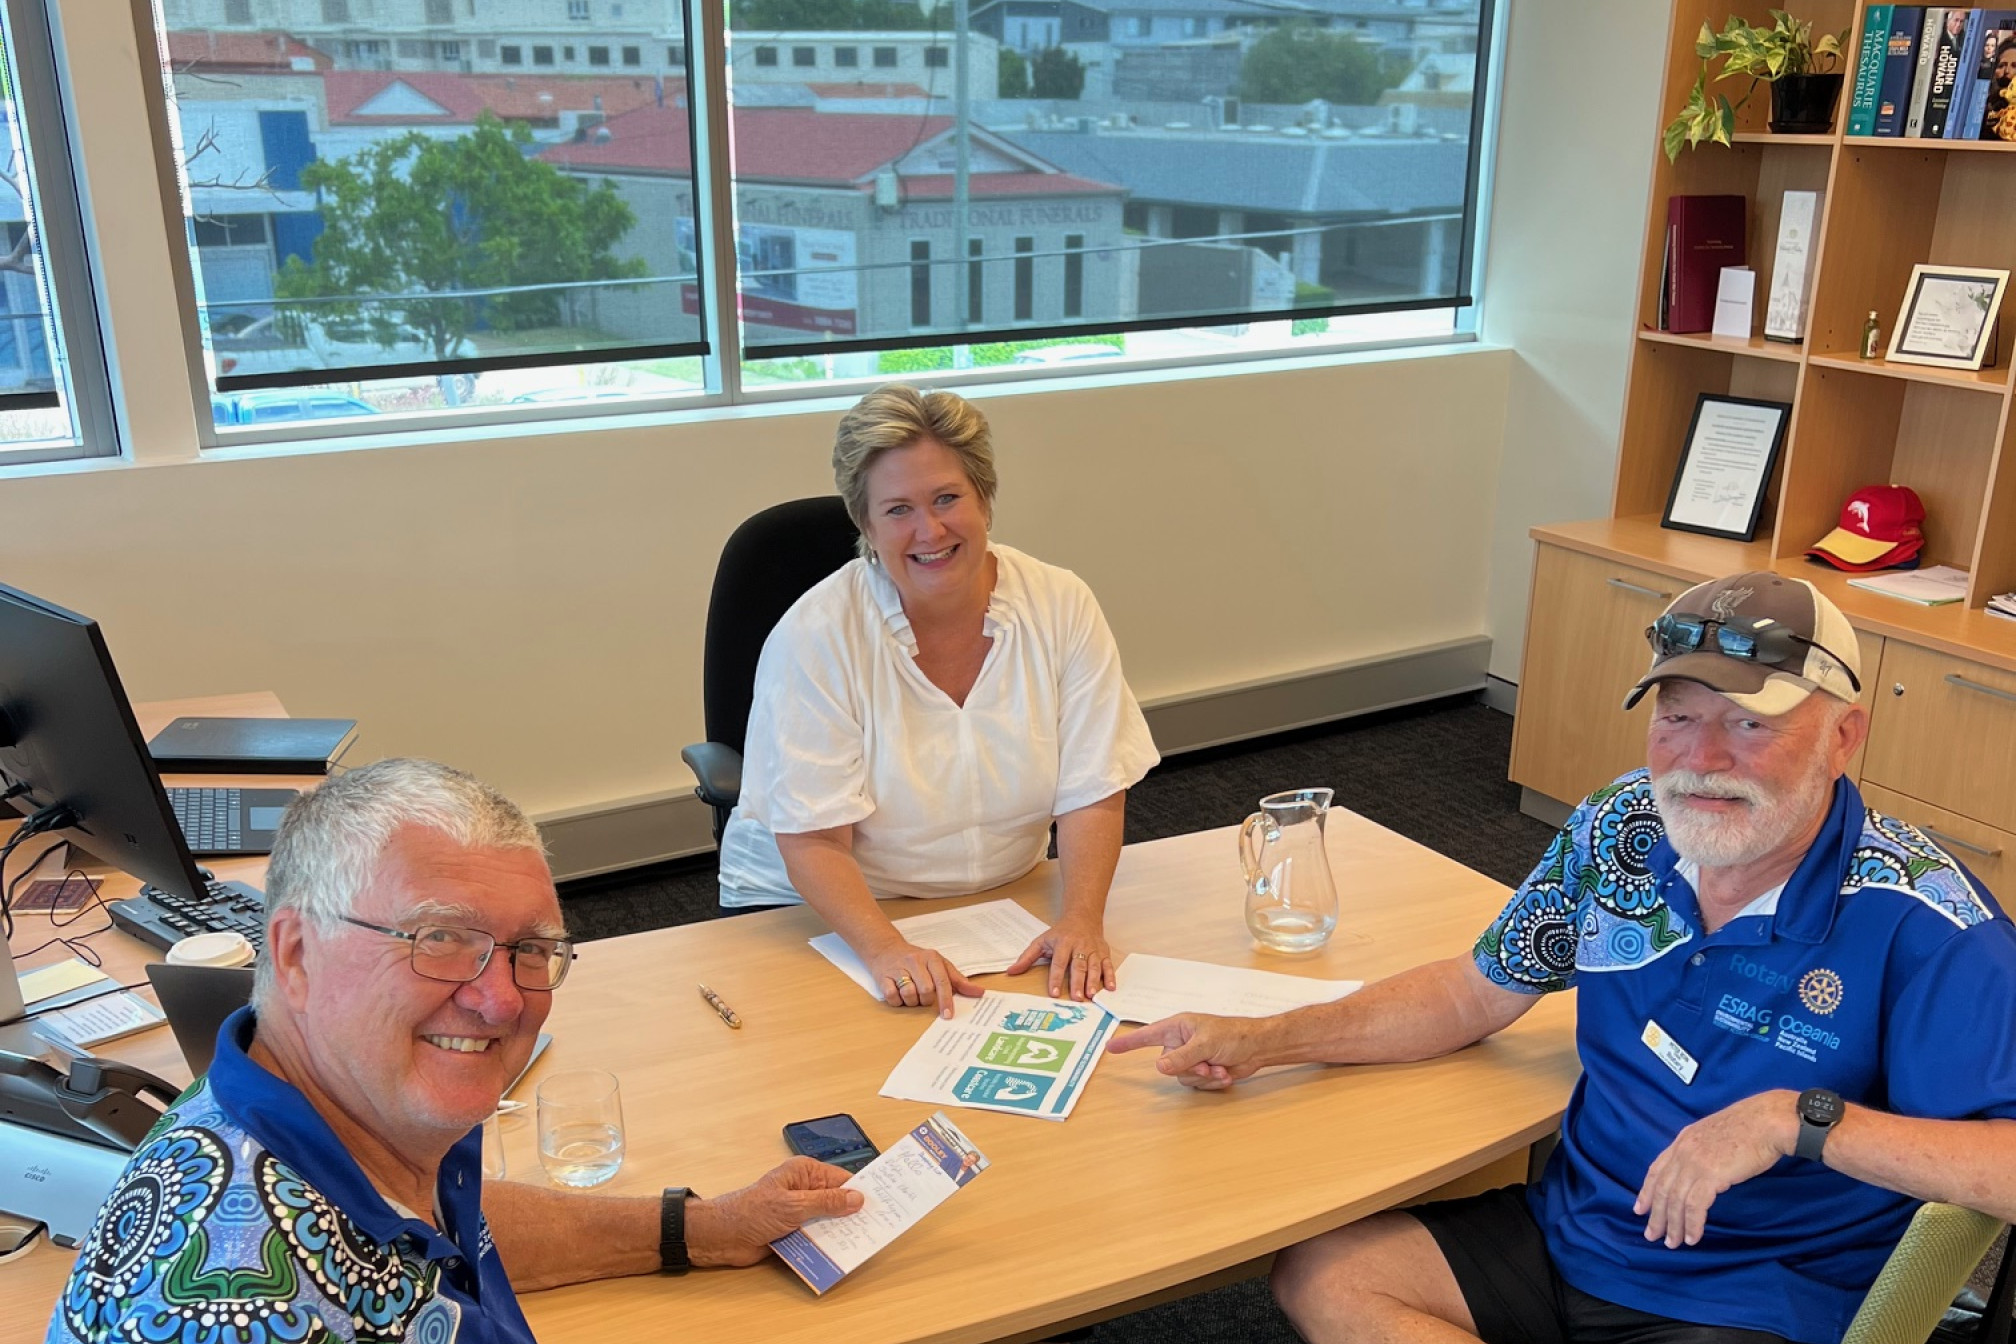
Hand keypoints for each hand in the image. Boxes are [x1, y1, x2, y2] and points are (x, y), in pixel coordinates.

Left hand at [685, 1157, 864, 1266]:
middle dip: (852, 1214)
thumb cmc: (751, 1211)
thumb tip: (856, 1199)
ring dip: (838, 1233)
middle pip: (837, 1202)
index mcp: (804, 1173)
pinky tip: (838, 1254)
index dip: (861, 1190)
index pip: (841, 1178)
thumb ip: (826, 1202)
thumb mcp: (794, 1205)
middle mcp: (804, 1190)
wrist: (722, 1237)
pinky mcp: (793, 1232)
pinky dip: (825, 1245)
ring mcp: (799, 1212)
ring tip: (861, 1243)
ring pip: (828, 1222)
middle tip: (876, 1227)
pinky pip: (816, 1237)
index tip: (882, 1202)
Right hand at [866, 939, 982, 1017]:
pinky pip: (892, 997)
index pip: (943, 981)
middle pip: (926, 991)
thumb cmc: (917, 960)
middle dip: (926, 1000)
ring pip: (909, 995)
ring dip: (911, 1001)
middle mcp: (915, 961)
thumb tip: (979, 992)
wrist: (886, 948)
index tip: (948, 1015)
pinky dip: (897, 1001)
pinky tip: (898, 993)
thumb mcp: (939, 965)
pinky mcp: (882, 976)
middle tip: (923, 995)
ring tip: (910, 993)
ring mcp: (898, 968)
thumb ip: (958, 980)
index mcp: (932, 958)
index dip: (946, 999)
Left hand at [1006, 916, 1114, 1000]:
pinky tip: (1111, 988)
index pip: (1059, 963)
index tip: (1054, 993)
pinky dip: (1111, 976)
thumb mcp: (1041, 941)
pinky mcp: (1104, 952)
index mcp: (1063, 943)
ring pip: (1094, 966)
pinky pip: (1108, 965)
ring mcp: (1093, 950)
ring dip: (1094, 981)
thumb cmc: (1060, 932)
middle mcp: (1079, 946)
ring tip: (1092, 995)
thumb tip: (1011, 971)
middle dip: (1078, 982)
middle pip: (1078, 966)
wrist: (1083, 916)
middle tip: (1077, 998)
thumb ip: (1027, 958)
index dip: (1056, 978)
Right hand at [1106, 1013, 1264, 1089]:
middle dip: (1190, 1069)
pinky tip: (1225, 1073)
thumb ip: (1181, 1057)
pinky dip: (1211, 1083)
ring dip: (1203, 1077)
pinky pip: (1196, 1085)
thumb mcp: (1205, 1044)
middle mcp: (1181, 1042)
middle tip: (1208, 1064)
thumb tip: (1158, 1066)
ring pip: (1182, 1078)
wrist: (1258, 1047)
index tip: (1111, 1047)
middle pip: (1168, 1065)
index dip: (1128, 1042)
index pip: (1146, 1035)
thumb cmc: (1234, 1034)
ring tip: (1219, 1068)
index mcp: (1178, 1027)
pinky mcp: (1203, 1071)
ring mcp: (1192, 1058)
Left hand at [1634, 1090, 1797, 1248]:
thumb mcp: (1716, 1133)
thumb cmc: (1752, 1127)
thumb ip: (1703, 1149)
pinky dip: (1692, 1225)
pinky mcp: (1710, 1174)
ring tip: (1672, 1243)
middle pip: (1662, 1188)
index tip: (1639, 1209)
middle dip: (1655, 1214)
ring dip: (1673, 1225)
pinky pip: (1694, 1206)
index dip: (1646, 1191)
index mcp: (1684, 1139)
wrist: (1769, 1121)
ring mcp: (1695, 1162)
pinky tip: (1692, 1238)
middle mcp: (1683, 1150)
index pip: (1656, 1169)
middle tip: (1651, 1235)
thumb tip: (1703, 1168)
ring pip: (1675, 1200)